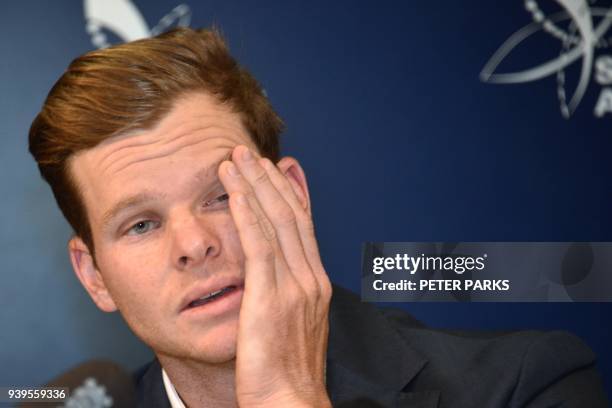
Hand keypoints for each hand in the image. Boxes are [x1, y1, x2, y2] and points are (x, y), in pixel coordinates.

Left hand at [218, 145, 331, 406]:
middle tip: (251, 153)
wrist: (289, 402)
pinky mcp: (270, 295)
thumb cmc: (285, 372)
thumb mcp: (292, 325)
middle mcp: (310, 278)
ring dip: (254, 185)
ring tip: (236, 159)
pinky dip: (246, 210)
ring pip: (275, 220)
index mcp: (316, 283)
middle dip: (269, 180)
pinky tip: (233, 189)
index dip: (287, 193)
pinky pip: (258, 242)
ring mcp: (294, 285)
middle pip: (291, 215)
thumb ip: (286, 294)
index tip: (274, 170)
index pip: (302, 226)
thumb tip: (274, 277)